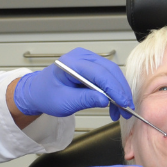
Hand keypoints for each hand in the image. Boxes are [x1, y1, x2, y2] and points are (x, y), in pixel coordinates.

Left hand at [13, 47, 133, 118]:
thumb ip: (85, 99)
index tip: (124, 104)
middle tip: (127, 109)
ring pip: (112, 73)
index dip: (114, 89)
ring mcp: (88, 59)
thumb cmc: (47, 95)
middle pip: (109, 70)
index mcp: (71, 63)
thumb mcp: (64, 102)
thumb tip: (105, 100)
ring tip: (121, 110)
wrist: (39, 91)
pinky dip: (114, 89)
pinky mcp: (92, 66)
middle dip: (120, 90)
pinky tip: (114, 103)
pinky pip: (108, 75)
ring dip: (119, 91)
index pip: (99, 73)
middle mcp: (82, 57)